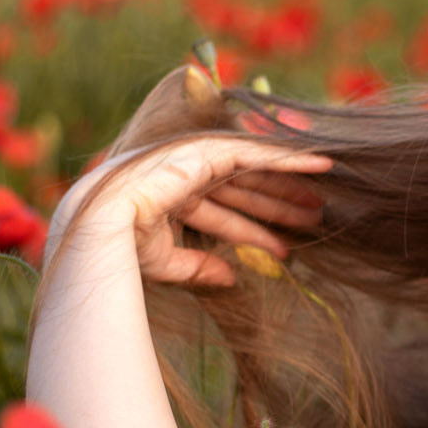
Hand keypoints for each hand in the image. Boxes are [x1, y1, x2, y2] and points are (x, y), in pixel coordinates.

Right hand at [55, 135, 333, 288]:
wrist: (106, 225)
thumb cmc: (125, 246)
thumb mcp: (167, 261)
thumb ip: (198, 267)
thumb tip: (230, 277)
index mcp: (173, 200)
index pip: (225, 215)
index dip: (255, 232)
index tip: (285, 249)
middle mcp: (187, 176)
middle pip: (245, 192)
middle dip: (278, 207)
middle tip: (312, 221)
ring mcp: (198, 160)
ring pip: (256, 174)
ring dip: (290, 187)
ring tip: (321, 205)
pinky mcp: (210, 150)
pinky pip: (260, 154)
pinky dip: (291, 158)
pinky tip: (321, 166)